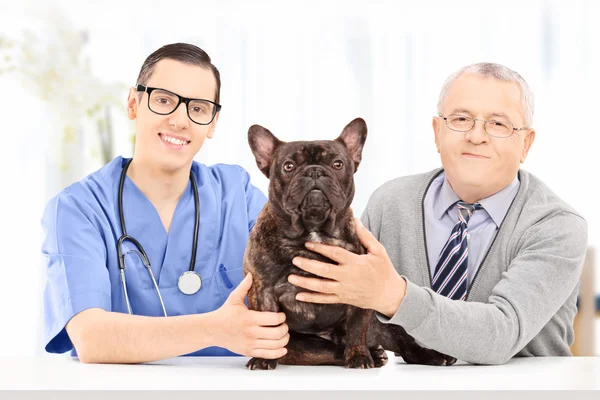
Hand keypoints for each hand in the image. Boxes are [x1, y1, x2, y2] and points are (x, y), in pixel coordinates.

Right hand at [213, 273, 288, 358]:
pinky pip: (268, 355)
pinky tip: (283, 348)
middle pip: (277, 333)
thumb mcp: (234, 298)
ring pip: (275, 345)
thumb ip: (244, 287)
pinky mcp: (249, 351)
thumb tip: (251, 274)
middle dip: (285, 329)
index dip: (282, 317)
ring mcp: (250, 343)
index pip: (274, 319)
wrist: (212, 330)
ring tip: (284, 335)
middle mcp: (251, 332)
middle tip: (284, 325)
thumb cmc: (224, 313)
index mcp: (250, 318)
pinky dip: (278, 353)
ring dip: (284, 340)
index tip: (282, 315)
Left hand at [288, 218, 405, 316]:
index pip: (335, 254)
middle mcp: (347, 277)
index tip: (307, 243)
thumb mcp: (378, 251)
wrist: (389, 296)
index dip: (320, 248)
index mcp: (355, 263)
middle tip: (295, 260)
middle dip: (308, 266)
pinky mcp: (343, 298)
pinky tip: (299, 296)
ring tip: (291, 278)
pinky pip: (325, 300)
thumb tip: (356, 220)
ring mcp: (344, 290)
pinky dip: (312, 299)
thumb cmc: (384, 271)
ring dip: (305, 283)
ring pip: (321, 287)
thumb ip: (365, 236)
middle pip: (324, 271)